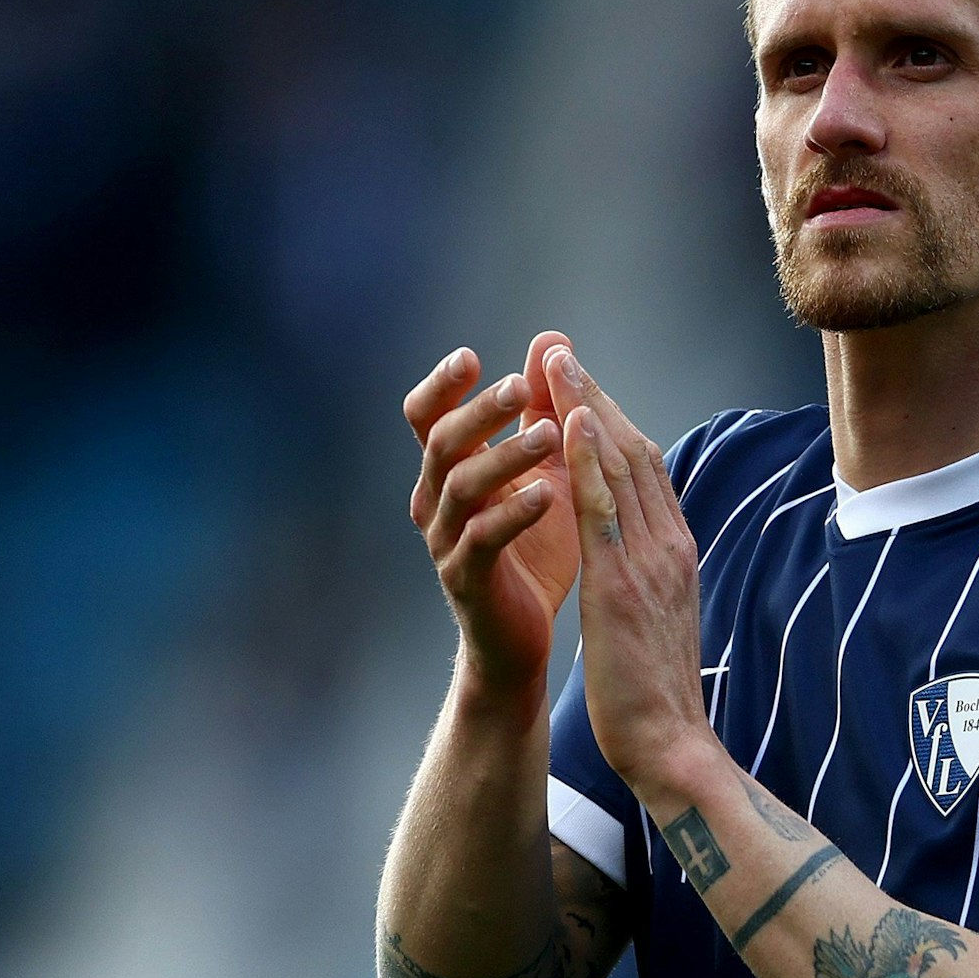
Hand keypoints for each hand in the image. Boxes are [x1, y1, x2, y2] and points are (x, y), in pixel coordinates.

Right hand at [404, 333, 581, 693]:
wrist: (521, 635)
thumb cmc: (534, 547)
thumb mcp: (547, 470)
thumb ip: (544, 409)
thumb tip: (551, 342)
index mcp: (450, 469)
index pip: (427, 416)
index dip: (442, 385)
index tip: (470, 356)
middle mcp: (436, 499)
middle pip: (442, 441)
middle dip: (481, 411)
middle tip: (520, 387)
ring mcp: (446, 540)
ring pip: (462, 486)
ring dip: (505, 456)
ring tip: (549, 436)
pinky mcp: (466, 578)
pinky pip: (483, 538)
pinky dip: (514, 513)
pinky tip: (547, 496)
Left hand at [541, 344, 717, 794]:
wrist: (671, 744)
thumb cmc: (656, 694)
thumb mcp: (655, 620)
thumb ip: (648, 578)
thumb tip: (635, 554)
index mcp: (676, 555)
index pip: (646, 473)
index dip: (614, 422)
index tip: (584, 385)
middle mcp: (669, 546)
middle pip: (636, 452)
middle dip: (598, 396)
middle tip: (563, 350)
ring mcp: (650, 561)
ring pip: (621, 465)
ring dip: (588, 406)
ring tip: (557, 360)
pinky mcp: (623, 582)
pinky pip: (604, 507)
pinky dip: (588, 457)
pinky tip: (568, 420)